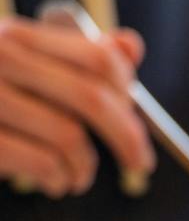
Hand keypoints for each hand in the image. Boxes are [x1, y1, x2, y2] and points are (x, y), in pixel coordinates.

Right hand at [0, 16, 153, 196]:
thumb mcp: (22, 69)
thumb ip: (76, 57)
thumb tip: (130, 46)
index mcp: (16, 37)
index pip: (99, 60)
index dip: (128, 96)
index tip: (135, 122)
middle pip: (91, 99)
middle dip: (127, 138)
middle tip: (139, 164)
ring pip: (69, 137)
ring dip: (85, 168)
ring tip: (77, 177)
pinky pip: (41, 163)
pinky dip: (59, 180)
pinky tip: (54, 183)